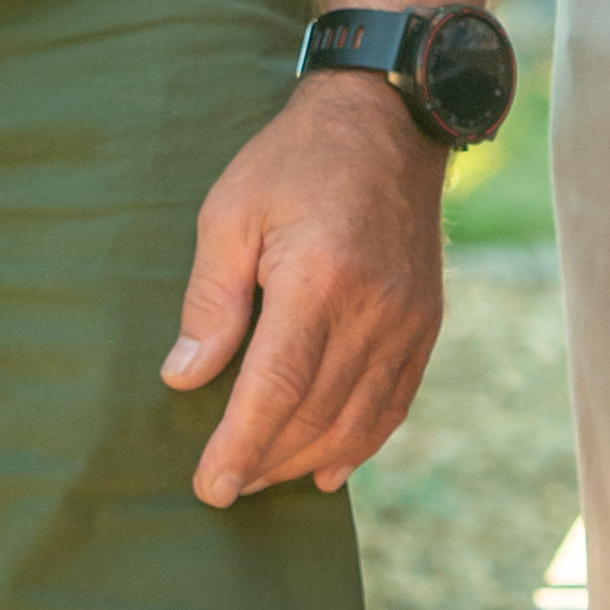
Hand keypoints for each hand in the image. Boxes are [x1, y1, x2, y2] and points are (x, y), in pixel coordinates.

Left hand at [164, 74, 445, 503]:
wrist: (388, 121)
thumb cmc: (296, 160)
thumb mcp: (230, 212)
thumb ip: (209, 300)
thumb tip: (185, 379)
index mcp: (318, 279)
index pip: (276, 389)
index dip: (240, 446)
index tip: (209, 487)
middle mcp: (372, 310)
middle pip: (316, 415)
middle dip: (266, 461)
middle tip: (225, 487)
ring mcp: (407, 321)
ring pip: (358, 420)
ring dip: (307, 460)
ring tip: (263, 478)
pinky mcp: (425, 324)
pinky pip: (395, 403)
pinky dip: (361, 443)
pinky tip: (328, 468)